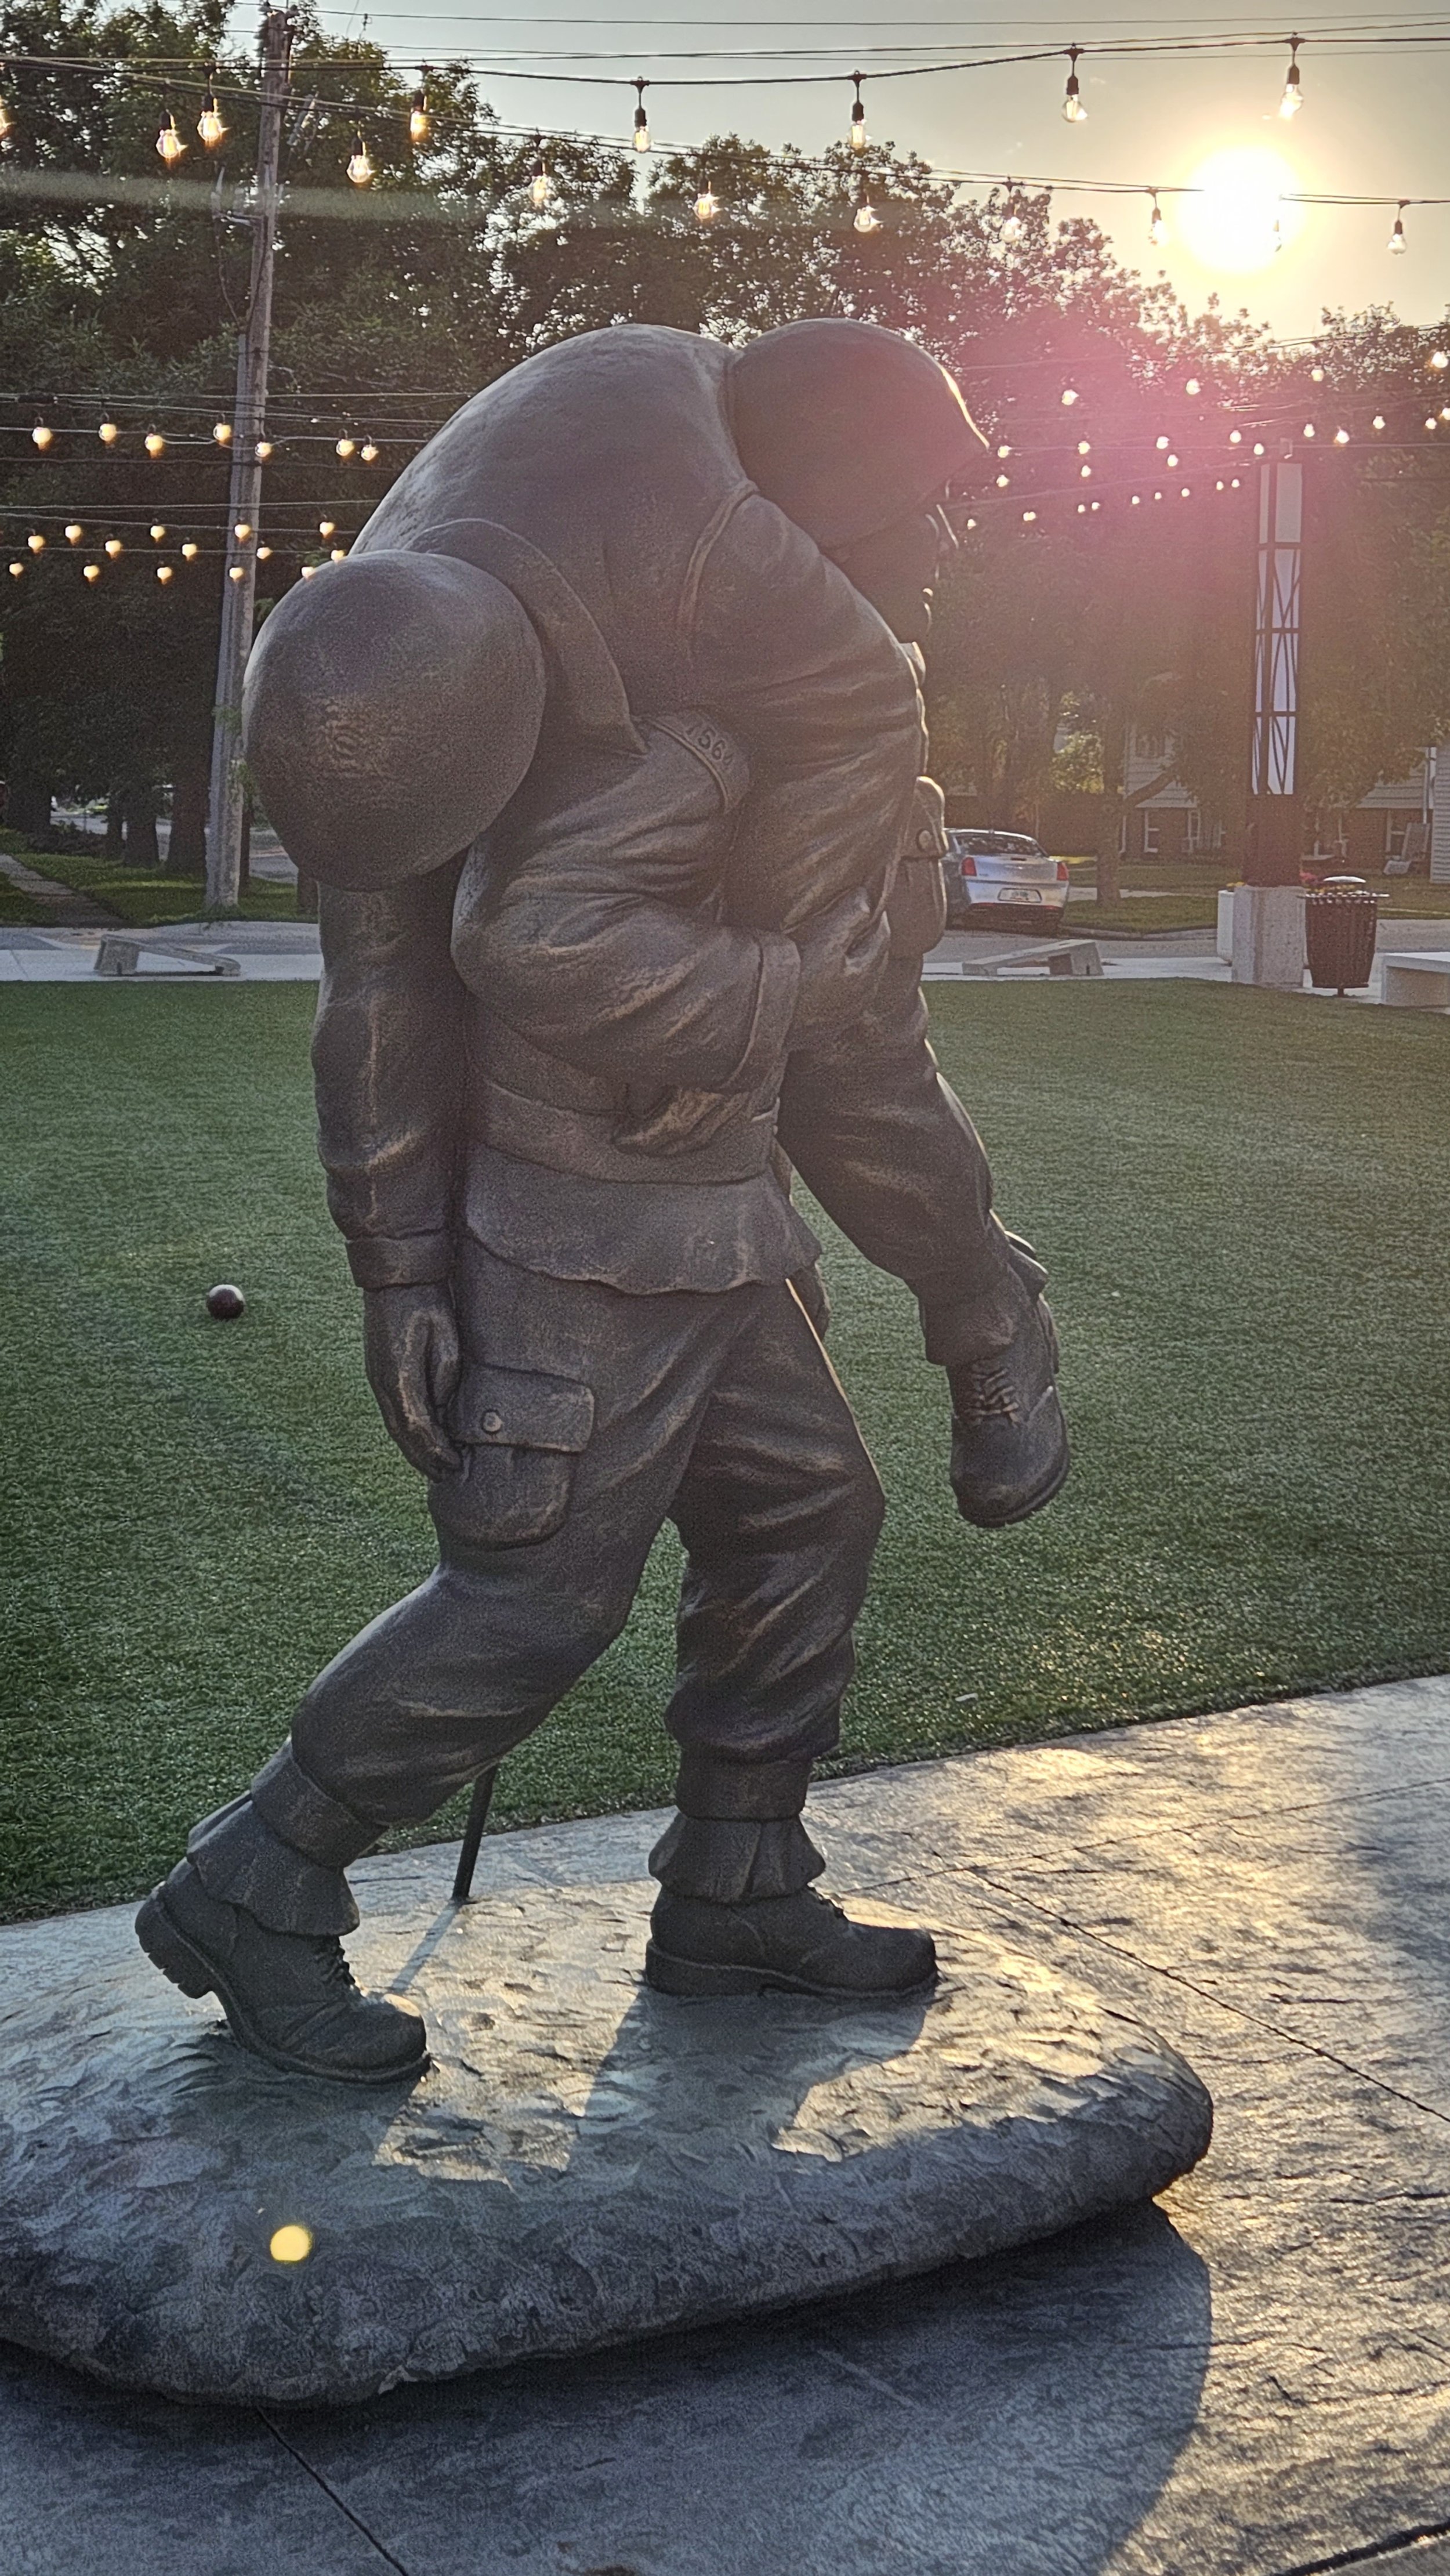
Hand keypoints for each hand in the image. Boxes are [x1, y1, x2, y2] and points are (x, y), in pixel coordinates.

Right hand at [362, 1284, 461, 1477]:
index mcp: (399, 1376)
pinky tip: (417, 1439)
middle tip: (446, 1476)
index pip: (419, 1427)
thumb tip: (443, 1408)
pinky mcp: (378, 1372)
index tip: (455, 1465)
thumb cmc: (425, 1303)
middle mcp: (382, 1382)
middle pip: (402, 1434)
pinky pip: (392, 1412)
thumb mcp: (445, 1336)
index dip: (437, 1450)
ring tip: (432, 1466)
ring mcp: (376, 1378)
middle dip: (424, 1458)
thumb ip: (444, 1375)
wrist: (396, 1278)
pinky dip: (405, 1432)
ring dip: (412, 1449)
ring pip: (394, 1426)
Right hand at [790, 887, 890, 1044]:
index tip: (864, 897)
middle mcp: (860, 999)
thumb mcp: (825, 938)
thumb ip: (851, 916)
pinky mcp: (823, 1031)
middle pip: (873, 960)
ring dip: (852, 964)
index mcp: (865, 973)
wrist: (764, 1018)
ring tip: (836, 947)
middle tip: (853, 918)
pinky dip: (837, 986)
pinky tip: (820, 980)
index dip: (874, 914)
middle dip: (866, 939)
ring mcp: (842, 1017)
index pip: (882, 935)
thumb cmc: (795, 976)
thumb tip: (867, 897)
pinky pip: (839, 1002)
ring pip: (858, 983)